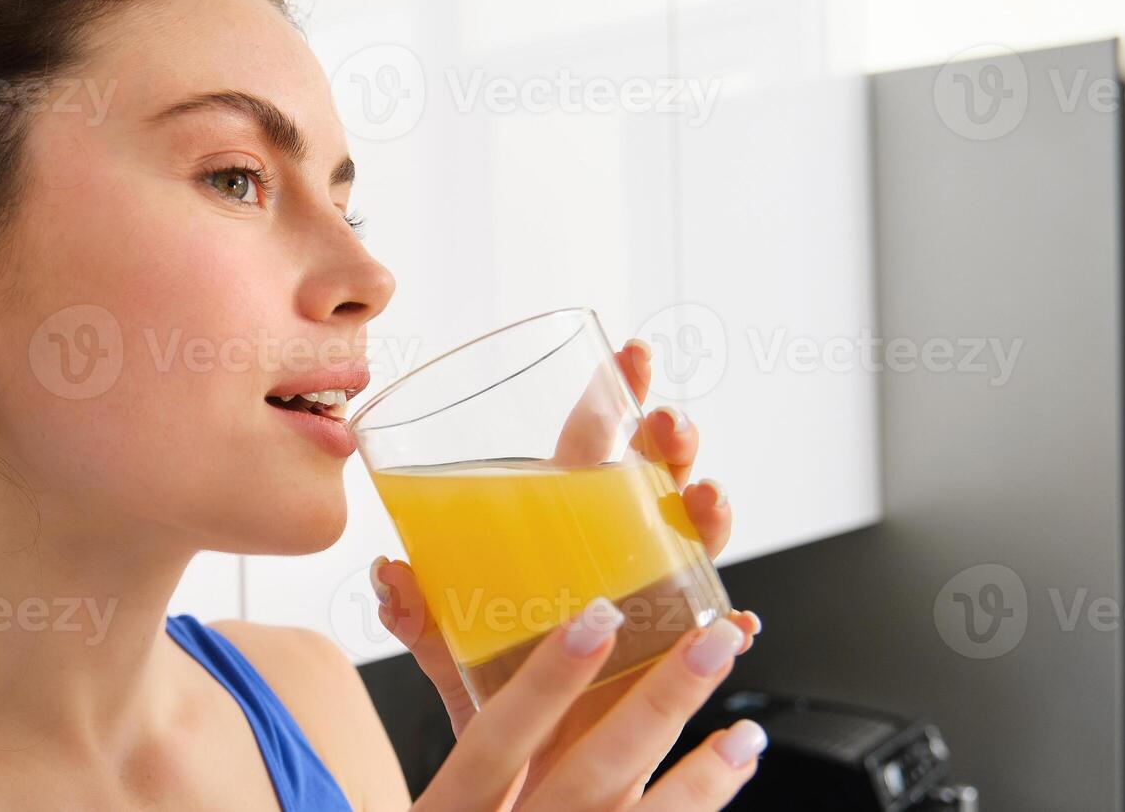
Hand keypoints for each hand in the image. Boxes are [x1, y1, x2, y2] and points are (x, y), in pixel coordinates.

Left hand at [375, 339, 762, 804]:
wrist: (532, 770)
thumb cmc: (499, 696)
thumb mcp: (453, 652)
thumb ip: (422, 617)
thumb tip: (387, 573)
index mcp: (564, 532)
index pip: (592, 445)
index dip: (618, 394)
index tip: (635, 353)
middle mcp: (618, 556)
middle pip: (654, 478)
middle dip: (671, 442)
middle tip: (668, 425)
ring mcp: (654, 600)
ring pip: (695, 541)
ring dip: (709, 513)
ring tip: (704, 501)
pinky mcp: (675, 658)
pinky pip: (715, 633)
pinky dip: (731, 625)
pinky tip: (737, 619)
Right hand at [405, 599, 764, 808]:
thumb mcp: (438, 761)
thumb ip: (434, 668)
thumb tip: (396, 574)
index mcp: (454, 804)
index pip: (495, 740)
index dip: (544, 683)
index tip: (597, 619)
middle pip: (588, 773)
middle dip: (654, 705)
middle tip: (709, 642)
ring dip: (699, 777)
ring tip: (745, 729)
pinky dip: (696, 802)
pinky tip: (735, 762)